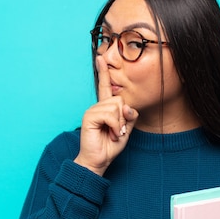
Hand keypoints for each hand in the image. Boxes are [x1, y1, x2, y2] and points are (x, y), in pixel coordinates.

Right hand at [74, 56, 138, 175]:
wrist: (98, 161)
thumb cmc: (110, 146)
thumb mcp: (126, 129)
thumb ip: (129, 116)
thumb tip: (126, 106)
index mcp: (105, 108)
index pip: (105, 87)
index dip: (103, 72)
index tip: (100, 58)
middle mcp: (97, 106)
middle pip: (119, 99)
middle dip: (124, 117)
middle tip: (118, 131)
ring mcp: (92, 111)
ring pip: (116, 106)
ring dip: (120, 124)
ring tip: (114, 133)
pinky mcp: (89, 117)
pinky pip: (110, 115)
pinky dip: (115, 126)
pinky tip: (111, 134)